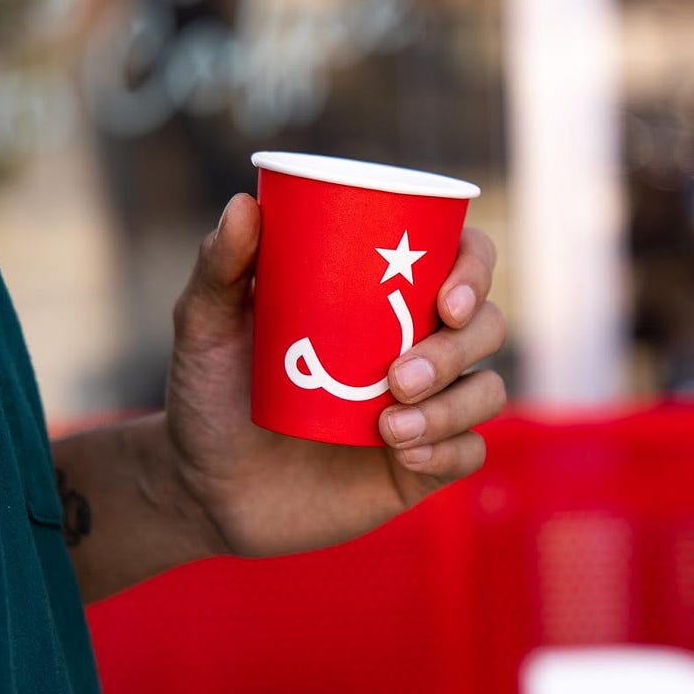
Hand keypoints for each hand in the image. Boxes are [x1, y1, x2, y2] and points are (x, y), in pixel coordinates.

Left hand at [166, 194, 506, 557]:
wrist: (208, 489)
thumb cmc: (210, 396)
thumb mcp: (205, 328)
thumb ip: (219, 268)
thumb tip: (244, 204)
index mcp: (384, 298)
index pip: (461, 260)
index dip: (474, 270)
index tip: (445, 299)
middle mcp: (419, 345)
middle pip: (487, 326)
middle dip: (458, 348)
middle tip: (399, 376)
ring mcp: (427, 408)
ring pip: (487, 391)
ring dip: (453, 407)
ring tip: (389, 428)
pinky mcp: (423, 465)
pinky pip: (471, 453)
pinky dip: (449, 451)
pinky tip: (404, 454)